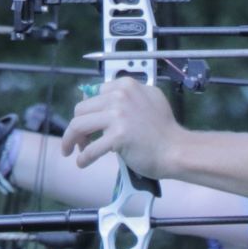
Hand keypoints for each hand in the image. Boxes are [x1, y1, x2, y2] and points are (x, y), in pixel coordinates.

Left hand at [63, 77, 183, 177]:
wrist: (176, 150)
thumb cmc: (164, 129)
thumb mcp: (149, 98)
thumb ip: (127, 96)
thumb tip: (102, 99)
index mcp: (126, 85)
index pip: (93, 95)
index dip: (88, 111)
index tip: (88, 125)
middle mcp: (120, 96)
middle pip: (81, 109)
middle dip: (76, 126)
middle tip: (79, 141)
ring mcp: (118, 116)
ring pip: (79, 126)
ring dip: (71, 140)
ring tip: (73, 151)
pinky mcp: (117, 137)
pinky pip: (90, 149)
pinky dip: (83, 158)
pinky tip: (82, 163)